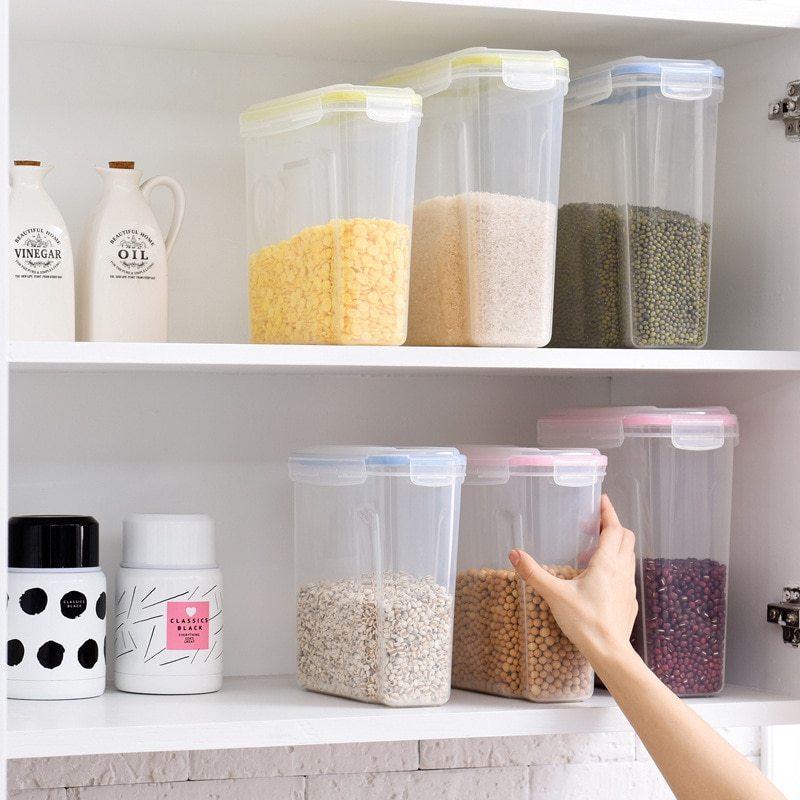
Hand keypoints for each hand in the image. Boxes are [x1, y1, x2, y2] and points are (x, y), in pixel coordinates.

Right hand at [509, 495, 637, 669]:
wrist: (610, 653)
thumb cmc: (585, 622)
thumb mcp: (555, 595)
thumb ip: (534, 573)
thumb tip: (514, 554)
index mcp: (607, 564)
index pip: (614, 528)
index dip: (609, 512)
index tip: (602, 500)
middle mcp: (622, 571)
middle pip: (625, 538)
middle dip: (612, 526)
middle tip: (592, 525)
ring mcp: (628, 587)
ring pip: (627, 556)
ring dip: (613, 546)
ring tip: (589, 552)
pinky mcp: (629, 601)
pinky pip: (625, 575)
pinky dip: (615, 566)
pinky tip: (597, 579)